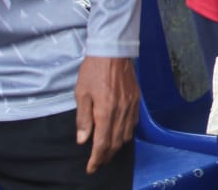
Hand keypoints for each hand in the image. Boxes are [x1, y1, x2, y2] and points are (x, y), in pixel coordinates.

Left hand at [74, 56, 138, 173]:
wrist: (112, 50)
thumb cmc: (93, 70)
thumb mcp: (81, 93)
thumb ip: (83, 118)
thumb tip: (83, 139)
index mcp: (106, 111)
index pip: (102, 143)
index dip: (97, 159)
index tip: (91, 168)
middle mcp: (121, 111)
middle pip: (116, 142)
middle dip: (107, 156)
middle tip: (98, 163)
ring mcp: (131, 105)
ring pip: (127, 134)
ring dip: (117, 146)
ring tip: (108, 151)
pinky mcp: (136, 99)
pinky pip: (133, 122)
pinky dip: (126, 132)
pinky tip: (120, 133)